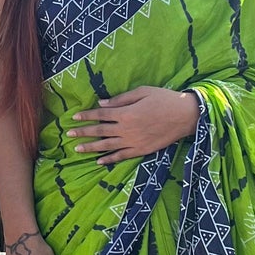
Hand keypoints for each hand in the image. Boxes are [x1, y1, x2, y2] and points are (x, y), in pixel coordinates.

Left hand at [72, 87, 200, 164]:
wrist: (186, 116)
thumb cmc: (164, 99)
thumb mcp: (142, 92)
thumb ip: (121, 99)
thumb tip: (102, 103)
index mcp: (126, 113)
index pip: (101, 115)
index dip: (87, 116)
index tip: (74, 118)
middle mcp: (127, 129)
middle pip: (100, 131)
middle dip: (83, 132)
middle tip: (69, 134)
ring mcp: (134, 142)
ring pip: (107, 146)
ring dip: (91, 148)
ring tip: (77, 149)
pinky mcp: (142, 150)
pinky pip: (122, 156)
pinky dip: (109, 159)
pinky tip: (99, 161)